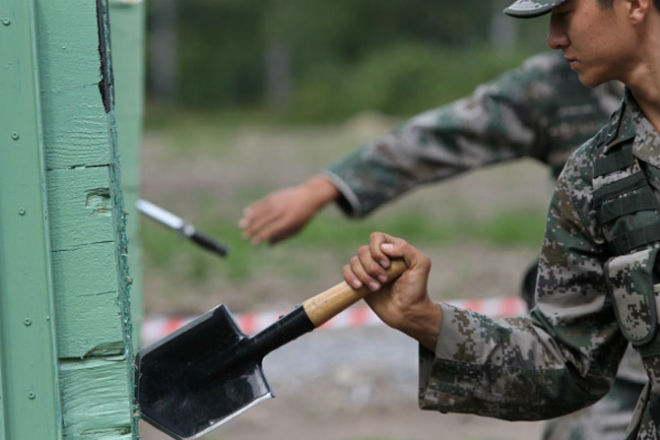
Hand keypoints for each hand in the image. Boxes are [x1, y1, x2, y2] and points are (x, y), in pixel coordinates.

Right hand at [238, 174, 338, 243]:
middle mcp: (281, 211)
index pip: (272, 230)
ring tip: (241, 226)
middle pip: (264, 221)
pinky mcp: (274, 195)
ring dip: (249, 219)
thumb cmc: (303, 216)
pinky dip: (253, 207)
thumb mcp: (297, 228)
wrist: (309, 196)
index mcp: (288, 221)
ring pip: (260, 211)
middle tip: (244, 237)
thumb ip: (283, 236)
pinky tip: (246, 213)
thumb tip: (268, 244)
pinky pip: (261, 202)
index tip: (254, 243)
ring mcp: (277, 202)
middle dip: (252, 230)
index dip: (262, 237)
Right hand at [342, 232, 441, 350]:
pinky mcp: (360, 280)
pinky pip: (346, 271)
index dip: (377, 249)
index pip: (376, 238)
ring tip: (376, 288)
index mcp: (393, 249)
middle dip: (372, 267)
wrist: (407, 312)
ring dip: (364, 276)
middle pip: (363, 251)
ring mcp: (368, 269)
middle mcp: (379, 257)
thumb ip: (406, 249)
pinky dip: (350, 278)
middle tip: (384, 280)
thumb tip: (384, 247)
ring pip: (354, 262)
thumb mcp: (421, 265)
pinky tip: (360, 287)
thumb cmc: (416, 289)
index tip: (387, 265)